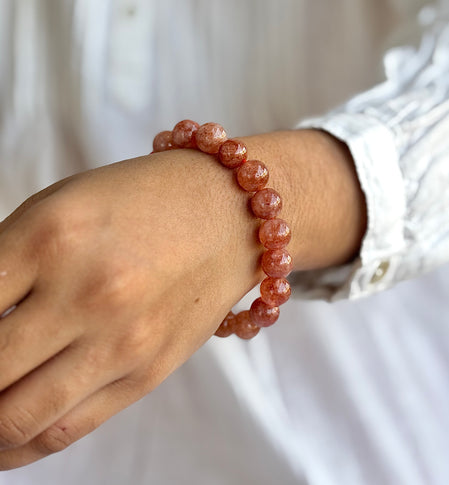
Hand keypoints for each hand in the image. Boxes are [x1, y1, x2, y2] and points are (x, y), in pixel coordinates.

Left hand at [0, 129, 365, 468]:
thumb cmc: (142, 201)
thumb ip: (5, 267)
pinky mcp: (147, 373)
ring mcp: (122, 340)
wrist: (227, 213)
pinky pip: (66, 430)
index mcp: (51, 236)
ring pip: (14, 418)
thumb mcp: (61, 209)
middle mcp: (87, 293)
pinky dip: (20, 446)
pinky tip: (6, 439)